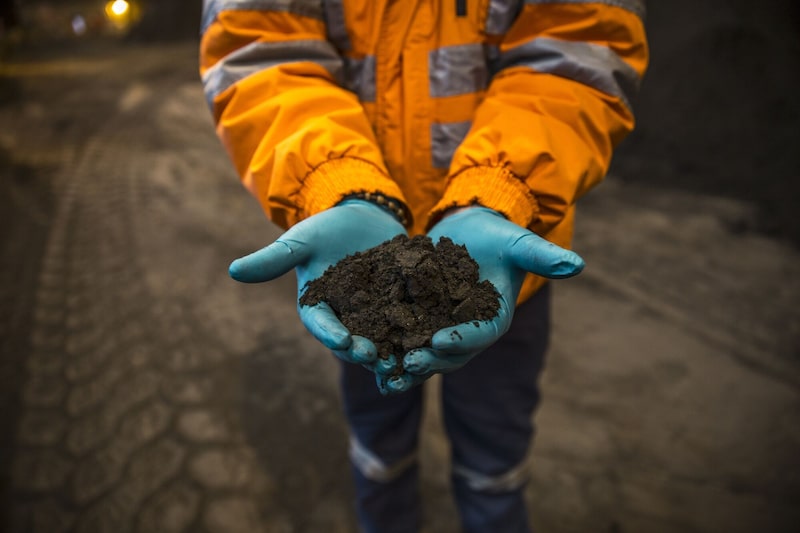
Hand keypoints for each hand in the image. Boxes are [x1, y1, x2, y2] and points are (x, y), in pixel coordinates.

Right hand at [228, 199, 406, 365]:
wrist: (364, 217)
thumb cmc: (326, 228)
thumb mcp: (301, 240)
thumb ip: (274, 258)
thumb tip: (233, 271)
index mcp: (318, 309)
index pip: (322, 325)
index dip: (332, 334)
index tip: (344, 341)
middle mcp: (346, 320)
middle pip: (353, 342)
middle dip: (364, 351)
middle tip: (377, 358)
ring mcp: (374, 318)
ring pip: (382, 341)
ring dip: (392, 353)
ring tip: (404, 360)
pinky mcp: (400, 310)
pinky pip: (409, 326)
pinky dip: (417, 335)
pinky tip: (433, 341)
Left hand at [389, 207, 583, 392]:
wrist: (470, 230)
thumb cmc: (498, 235)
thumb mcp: (519, 243)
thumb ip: (543, 257)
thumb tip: (578, 265)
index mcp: (493, 318)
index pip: (480, 333)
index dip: (462, 338)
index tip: (441, 339)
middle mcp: (467, 331)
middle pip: (449, 352)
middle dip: (429, 359)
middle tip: (407, 363)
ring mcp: (441, 328)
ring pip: (423, 352)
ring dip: (405, 365)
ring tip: (385, 373)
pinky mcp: (418, 321)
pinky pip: (402, 338)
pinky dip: (387, 349)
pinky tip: (365, 356)